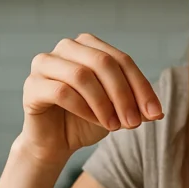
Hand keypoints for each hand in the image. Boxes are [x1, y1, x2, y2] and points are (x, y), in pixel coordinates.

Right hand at [19, 33, 163, 165]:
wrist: (56, 142)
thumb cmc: (87, 120)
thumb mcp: (118, 111)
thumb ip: (136, 106)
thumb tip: (156, 112)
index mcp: (89, 45)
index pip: (122, 60)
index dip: (142, 87)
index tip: (155, 113)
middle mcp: (67, 47)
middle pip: (103, 63)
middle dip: (124, 95)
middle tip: (135, 123)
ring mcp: (45, 63)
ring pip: (81, 75)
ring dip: (104, 104)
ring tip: (115, 126)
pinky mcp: (32, 85)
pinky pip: (61, 92)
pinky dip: (84, 109)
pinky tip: (95, 122)